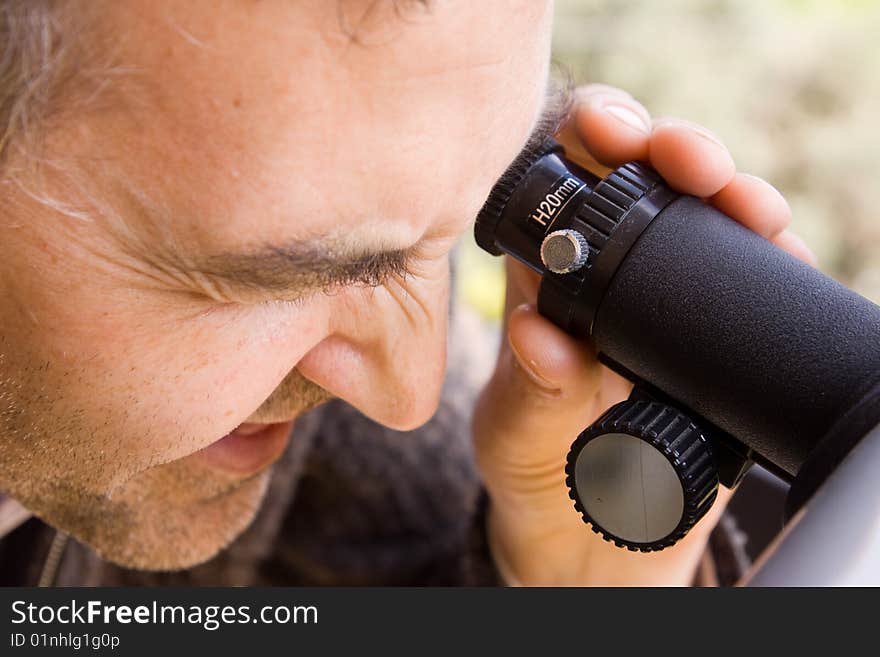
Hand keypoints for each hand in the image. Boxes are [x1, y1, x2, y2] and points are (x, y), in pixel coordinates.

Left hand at [472, 83, 815, 585]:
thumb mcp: (517, 427)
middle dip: (677, 149)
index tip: (609, 133)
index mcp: (546, 268)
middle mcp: (610, 268)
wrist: (590, 527)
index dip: (590, 130)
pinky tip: (783, 255)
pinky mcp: (719, 332)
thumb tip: (539, 335)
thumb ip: (529, 385)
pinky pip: (756, 279)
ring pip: (712, 216)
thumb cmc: (535, 462)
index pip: (567, 169)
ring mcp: (671, 296)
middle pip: (650, 175)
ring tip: (752, 210)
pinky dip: (777, 257)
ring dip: (739, 196)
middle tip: (696, 164)